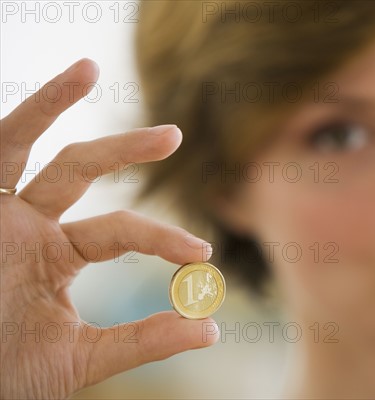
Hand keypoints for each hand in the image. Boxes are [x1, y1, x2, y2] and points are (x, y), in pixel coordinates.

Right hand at [0, 59, 218, 398]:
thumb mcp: (79, 358)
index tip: (203, 254)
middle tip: (175, 135)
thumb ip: (142, 341)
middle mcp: (28, 225)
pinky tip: (44, 89)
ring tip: (89, 65)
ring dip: (51, 103)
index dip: (163, 236)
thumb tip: (211, 328)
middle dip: (125, 149)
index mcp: (56, 255)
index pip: (121, 229)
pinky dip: (12, 124)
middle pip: (80, 170)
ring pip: (20, 145)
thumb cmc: (3, 373)